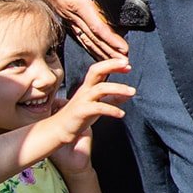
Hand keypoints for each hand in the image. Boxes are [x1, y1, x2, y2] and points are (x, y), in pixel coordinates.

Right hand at [37, 0, 126, 59]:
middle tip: (124, 63)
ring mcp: (69, 17)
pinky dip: (90, 47)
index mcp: (78, 3)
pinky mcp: (67, 17)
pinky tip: (97, 53)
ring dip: (100, 53)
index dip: (111, 39)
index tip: (123, 49)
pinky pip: (80, 35)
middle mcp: (73, 14)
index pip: (97, 26)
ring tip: (114, 63)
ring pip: (86, 40)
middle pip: (93, 38)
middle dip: (109, 52)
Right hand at [43, 57, 133, 173]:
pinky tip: (121, 114)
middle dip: (111, 65)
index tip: (126, 63)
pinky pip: (98, 108)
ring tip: (132, 92)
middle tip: (127, 65)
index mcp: (88, 87)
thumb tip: (129, 93)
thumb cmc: (79, 117)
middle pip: (95, 71)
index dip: (112, 64)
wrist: (59, 130)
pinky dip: (111, 109)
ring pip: (100, 88)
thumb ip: (112, 99)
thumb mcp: (98, 105)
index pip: (99, 69)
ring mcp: (82, 100)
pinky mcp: (81, 112)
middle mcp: (84, 90)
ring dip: (118, 88)